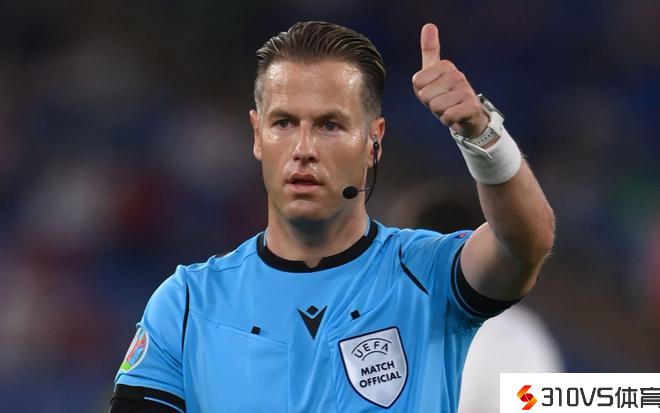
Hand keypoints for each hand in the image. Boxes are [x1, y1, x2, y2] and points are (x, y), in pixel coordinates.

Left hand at [412, 23, 488, 139]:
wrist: (468, 116)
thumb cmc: (446, 94)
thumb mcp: (434, 73)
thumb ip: (430, 50)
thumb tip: (429, 25)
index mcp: (446, 65)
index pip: (417, 82)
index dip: (421, 92)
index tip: (434, 91)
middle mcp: (457, 75)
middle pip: (424, 95)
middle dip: (430, 104)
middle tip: (442, 102)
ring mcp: (466, 90)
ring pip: (435, 107)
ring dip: (439, 113)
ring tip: (449, 108)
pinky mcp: (471, 107)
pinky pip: (447, 116)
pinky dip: (448, 120)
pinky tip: (455, 116)